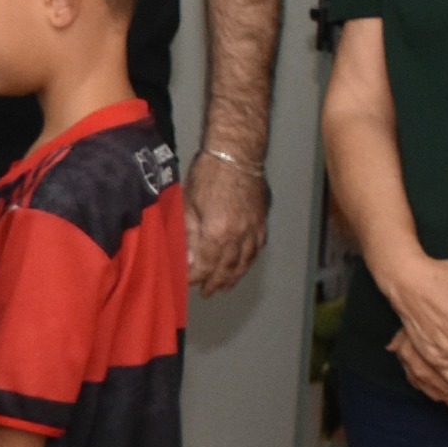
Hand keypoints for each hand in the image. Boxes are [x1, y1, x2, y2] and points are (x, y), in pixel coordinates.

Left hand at [183, 148, 269, 295]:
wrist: (237, 154)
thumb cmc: (209, 174)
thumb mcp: (188, 204)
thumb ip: (187, 235)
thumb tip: (186, 258)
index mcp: (217, 234)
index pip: (204, 266)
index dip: (195, 277)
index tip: (187, 283)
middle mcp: (238, 237)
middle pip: (226, 269)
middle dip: (214, 282)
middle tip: (206, 292)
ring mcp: (253, 230)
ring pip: (244, 263)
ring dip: (233, 277)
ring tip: (224, 286)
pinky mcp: (262, 222)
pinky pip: (257, 250)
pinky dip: (248, 262)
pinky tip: (242, 266)